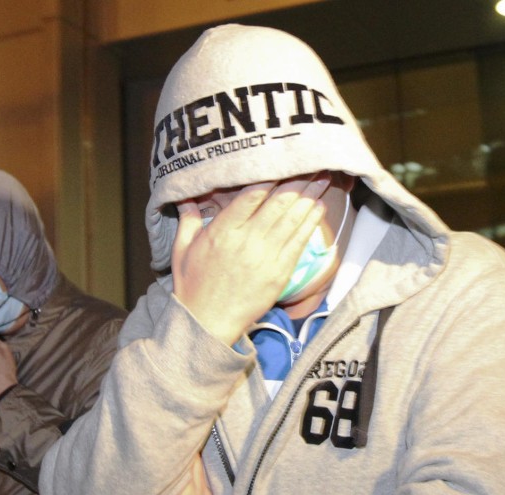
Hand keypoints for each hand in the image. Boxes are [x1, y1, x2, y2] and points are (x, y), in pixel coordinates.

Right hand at [171, 174, 329, 344]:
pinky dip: (310, 223)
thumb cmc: (192, 286)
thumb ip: (187, 219)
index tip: (283, 162)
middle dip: (298, 180)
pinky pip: (298, 242)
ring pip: (292, 219)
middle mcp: (247, 240)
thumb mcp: (182, 249)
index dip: (270, 176)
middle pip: (278, 202)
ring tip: (322, 177)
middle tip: (312, 163)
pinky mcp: (279, 273)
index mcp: (222, 231)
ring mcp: (266, 257)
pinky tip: (318, 207)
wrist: (207, 323)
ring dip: (309, 196)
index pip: (251, 195)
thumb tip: (186, 196)